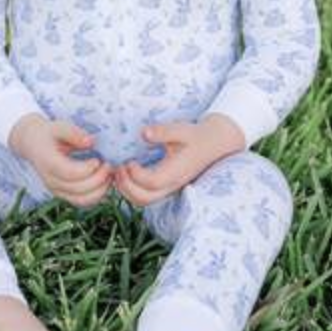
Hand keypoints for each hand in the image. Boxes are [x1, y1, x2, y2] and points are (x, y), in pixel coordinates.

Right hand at [9, 115, 113, 207]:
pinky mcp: (63, 194)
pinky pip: (82, 202)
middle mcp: (51, 181)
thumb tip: (91, 142)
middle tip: (109, 166)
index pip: (70, 173)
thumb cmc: (49, 134)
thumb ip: (74, 133)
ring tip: (109, 175)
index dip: (88, 169)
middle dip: (99, 179)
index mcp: (48, 163)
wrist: (33, 144)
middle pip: (78, 189)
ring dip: (100, 190)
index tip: (99, 159)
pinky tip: (104, 182)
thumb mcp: (59, 127)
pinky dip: (97, 195)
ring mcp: (57, 190)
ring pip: (82, 200)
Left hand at [113, 117, 245, 207]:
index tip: (128, 161)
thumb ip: (164, 131)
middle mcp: (172, 184)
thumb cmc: (196, 136)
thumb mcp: (182, 129)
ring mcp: (169, 187)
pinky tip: (125, 173)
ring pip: (143, 200)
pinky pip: (145, 196)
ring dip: (126, 190)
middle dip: (126, 186)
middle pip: (145, 198)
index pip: (152, 182)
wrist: (213, 144)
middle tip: (118, 168)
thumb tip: (144, 133)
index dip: (136, 175)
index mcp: (176, 172)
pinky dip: (131, 189)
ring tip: (119, 171)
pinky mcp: (165, 186)